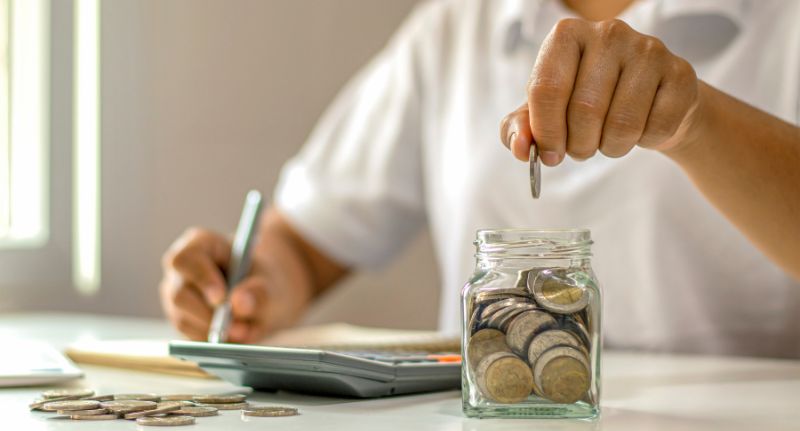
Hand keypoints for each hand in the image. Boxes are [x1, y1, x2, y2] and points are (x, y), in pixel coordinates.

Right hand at [159, 227, 308, 342]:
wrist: (265, 297)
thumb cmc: (264, 280)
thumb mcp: (271, 282)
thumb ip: (259, 292)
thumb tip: (238, 303)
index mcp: (199, 244)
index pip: (186, 259)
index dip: (201, 279)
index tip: (221, 298)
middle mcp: (181, 271)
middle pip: (179, 294)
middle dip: (209, 315)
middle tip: (238, 328)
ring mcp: (177, 296)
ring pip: (183, 320)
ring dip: (213, 331)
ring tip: (244, 332)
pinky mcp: (181, 320)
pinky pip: (189, 337)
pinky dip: (212, 341)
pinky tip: (234, 337)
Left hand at [500, 18, 700, 164]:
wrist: (648, 101)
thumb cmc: (588, 103)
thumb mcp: (545, 113)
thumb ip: (520, 128)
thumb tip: (519, 147)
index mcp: (566, 36)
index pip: (546, 89)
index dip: (545, 132)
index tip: (549, 154)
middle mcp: (608, 33)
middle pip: (584, 110)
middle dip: (579, 145)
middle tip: (581, 149)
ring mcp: (648, 50)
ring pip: (622, 124)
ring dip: (610, 147)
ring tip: (608, 139)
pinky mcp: (680, 74)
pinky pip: (655, 128)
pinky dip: (643, 142)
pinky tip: (641, 127)